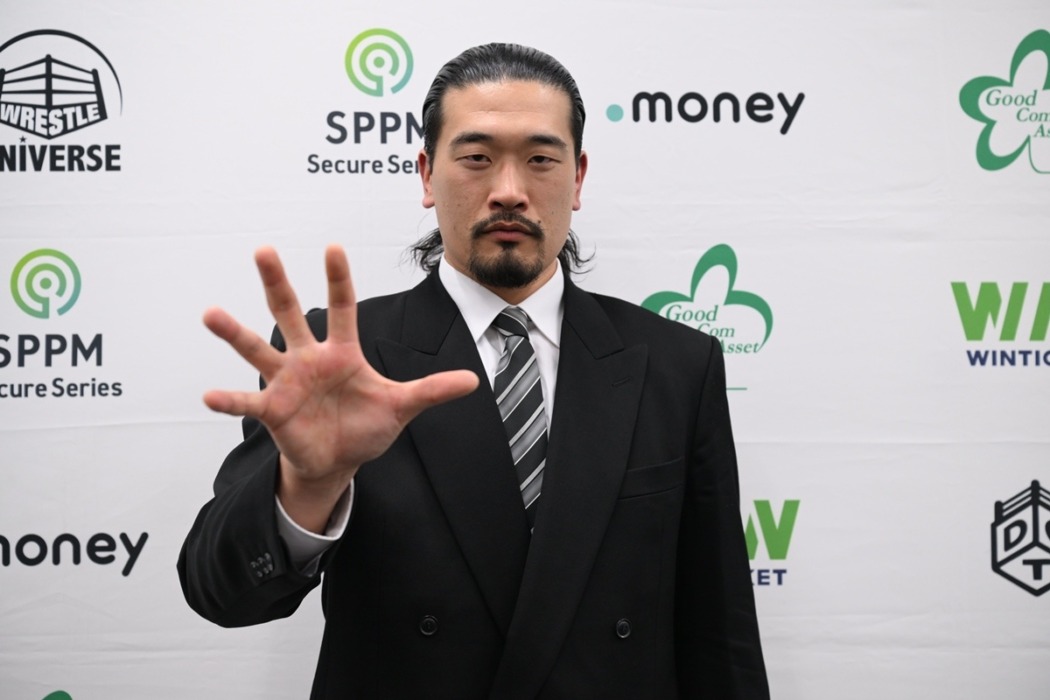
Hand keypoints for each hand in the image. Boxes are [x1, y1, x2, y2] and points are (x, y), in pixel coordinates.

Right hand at [202, 245, 478, 530]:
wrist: (339, 460)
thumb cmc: (366, 426)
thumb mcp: (403, 406)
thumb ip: (432, 391)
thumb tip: (473, 380)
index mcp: (342, 352)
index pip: (342, 307)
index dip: (338, 279)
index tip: (333, 246)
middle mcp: (309, 358)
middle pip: (290, 313)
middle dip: (278, 283)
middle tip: (263, 250)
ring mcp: (287, 382)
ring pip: (259, 350)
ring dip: (235, 333)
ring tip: (211, 314)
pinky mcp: (272, 411)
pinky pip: (248, 403)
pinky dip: (229, 400)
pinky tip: (209, 395)